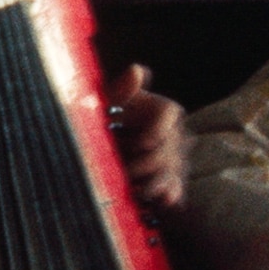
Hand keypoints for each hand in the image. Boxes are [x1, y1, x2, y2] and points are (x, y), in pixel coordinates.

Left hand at [106, 64, 187, 214]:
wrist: (93, 156)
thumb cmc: (100, 122)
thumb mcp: (103, 106)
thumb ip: (120, 90)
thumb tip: (137, 70)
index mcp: (158, 110)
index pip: (170, 112)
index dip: (159, 128)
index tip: (143, 143)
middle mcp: (172, 133)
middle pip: (172, 147)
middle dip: (149, 161)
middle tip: (126, 169)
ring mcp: (174, 160)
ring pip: (174, 171)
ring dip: (154, 182)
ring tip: (134, 187)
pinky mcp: (170, 184)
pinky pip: (175, 190)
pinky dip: (166, 195)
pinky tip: (157, 199)